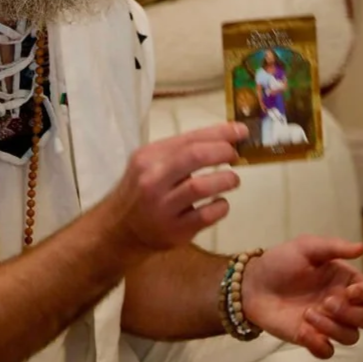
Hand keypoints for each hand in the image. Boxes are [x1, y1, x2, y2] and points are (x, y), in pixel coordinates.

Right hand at [108, 122, 247, 250]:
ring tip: (232, 180)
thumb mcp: (151, 165)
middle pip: (194, 156)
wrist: (120, 229)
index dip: (220, 132)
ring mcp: (162, 206)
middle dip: (223, 152)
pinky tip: (220, 203)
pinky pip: (206, 215)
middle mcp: (152, 179)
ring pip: (201, 186)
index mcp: (148, 157)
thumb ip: (182, 151)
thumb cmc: (143, 191)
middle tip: (236, 156)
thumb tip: (226, 138)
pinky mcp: (174, 231)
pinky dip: (220, 206)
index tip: (242, 131)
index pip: (189, 138)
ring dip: (225, 180)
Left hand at [243, 235, 362, 357]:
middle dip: (353, 314)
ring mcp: (326, 323)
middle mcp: (341, 304)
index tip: (349, 292)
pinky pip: (327, 351)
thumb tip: (362, 247)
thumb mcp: (305, 247)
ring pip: (350, 337)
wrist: (251, 284)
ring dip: (334, 328)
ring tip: (308, 314)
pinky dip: (319, 345)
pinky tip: (303, 330)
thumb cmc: (280, 262)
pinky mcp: (310, 338)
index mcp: (344, 281)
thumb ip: (333, 247)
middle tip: (326, 303)